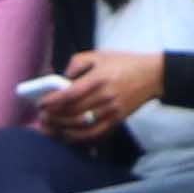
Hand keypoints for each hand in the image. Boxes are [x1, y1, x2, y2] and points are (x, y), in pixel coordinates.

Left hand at [37, 51, 160, 141]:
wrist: (152, 75)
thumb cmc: (123, 63)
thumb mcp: (100, 55)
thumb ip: (77, 62)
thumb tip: (62, 78)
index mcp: (99, 78)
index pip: (70, 94)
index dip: (52, 101)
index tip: (41, 104)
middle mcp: (104, 96)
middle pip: (72, 112)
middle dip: (53, 117)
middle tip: (41, 117)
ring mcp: (111, 111)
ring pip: (80, 126)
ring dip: (60, 129)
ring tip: (48, 128)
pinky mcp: (116, 120)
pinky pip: (93, 134)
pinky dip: (77, 138)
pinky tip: (65, 136)